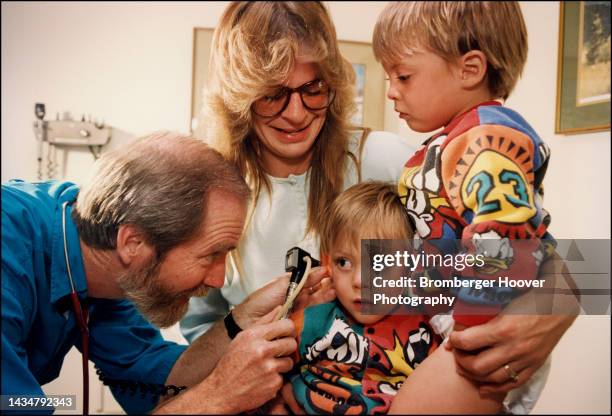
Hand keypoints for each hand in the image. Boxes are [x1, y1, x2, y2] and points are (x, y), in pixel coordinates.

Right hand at [203, 312, 296, 412]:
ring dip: (282, 365)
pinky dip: (275, 379)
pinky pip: (283, 378)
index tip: (287, 333)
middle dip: (287, 347)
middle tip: (279, 351)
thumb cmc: (231, 363)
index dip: (289, 329)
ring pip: (289, 362)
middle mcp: (262, 350)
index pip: (286, 325)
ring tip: (268, 367)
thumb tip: (280, 307)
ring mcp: (268, 368)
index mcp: (254, 336)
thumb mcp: (242, 338)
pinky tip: (263, 379)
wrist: (221, 391)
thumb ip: (263, 322)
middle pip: (292, 343)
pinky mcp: (273, 384)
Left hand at [233, 267, 334, 327]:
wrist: (248, 321)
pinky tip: (327, 308)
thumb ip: (302, 279)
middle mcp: (298, 300)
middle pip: (317, 293)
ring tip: (333, 292)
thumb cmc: (260, 301)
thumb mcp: (282, 285)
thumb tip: (320, 269)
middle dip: (326, 287)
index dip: (321, 277)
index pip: (311, 281)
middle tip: (335, 283)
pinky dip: (321, 314)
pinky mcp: (300, 326)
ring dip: (325, 298)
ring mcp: (300, 313)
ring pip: (316, 305)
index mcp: (293, 287)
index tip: (329, 272)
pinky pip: (312, 320)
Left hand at [446, 313, 575, 393]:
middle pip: (477, 366)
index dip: (455, 340)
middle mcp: (513, 348)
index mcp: (503, 329)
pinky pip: (511, 384)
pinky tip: (483, 387)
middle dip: (461, 361)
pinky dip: (494, 388)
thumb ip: (482, 312)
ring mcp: (524, 360)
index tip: (452, 338)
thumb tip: (461, 319)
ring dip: (474, 375)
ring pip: (492, 379)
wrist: (560, 306)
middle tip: (457, 353)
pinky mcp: (533, 366)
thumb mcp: (504, 301)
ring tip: (465, 367)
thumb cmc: (531, 300)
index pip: (467, 342)